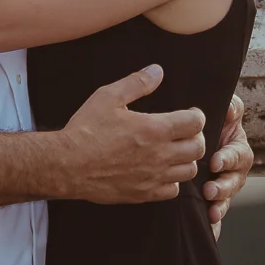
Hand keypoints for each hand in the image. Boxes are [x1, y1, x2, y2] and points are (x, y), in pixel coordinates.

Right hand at [51, 65, 205, 203]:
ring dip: (186, 159)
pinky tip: (161, 171)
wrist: (67, 164)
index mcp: (154, 128)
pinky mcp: (143, 193)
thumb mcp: (108, 97)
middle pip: (198, 148)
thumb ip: (137, 83)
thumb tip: (157, 71)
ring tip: (175, 152)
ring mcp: (153, 177)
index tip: (190, 114)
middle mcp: (159, 155)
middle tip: (184, 132)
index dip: (196, 116)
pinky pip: (173, 191)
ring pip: (189, 171)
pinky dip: (172, 181)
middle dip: (196, 137)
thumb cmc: (86, 129)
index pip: (195, 123)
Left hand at [205, 94, 252, 230]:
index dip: (229, 159)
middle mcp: (233, 170)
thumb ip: (231, 107)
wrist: (190, 133)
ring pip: (225, 200)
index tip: (216, 162)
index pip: (237, 155)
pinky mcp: (211, 199)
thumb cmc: (210, 118)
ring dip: (220, 207)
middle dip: (224, 187)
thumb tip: (231, 112)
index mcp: (236, 148)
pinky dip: (215, 226)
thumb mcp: (223, 107)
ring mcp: (222, 186)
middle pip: (234, 182)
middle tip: (210, 190)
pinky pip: (215, 215)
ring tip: (211, 212)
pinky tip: (211, 234)